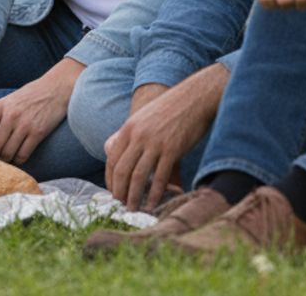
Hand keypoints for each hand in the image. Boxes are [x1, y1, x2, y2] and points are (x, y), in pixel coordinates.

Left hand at [0, 60, 80, 165]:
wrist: (56, 89)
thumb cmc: (31, 95)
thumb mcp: (10, 99)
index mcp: (1, 105)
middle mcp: (11, 116)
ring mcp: (25, 125)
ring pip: (8, 152)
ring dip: (5, 159)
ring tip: (6, 158)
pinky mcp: (38, 133)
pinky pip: (23, 154)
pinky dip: (19, 160)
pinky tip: (18, 158)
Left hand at [104, 80, 214, 210]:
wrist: (194, 98)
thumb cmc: (171, 109)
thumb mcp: (144, 118)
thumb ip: (134, 135)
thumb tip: (128, 156)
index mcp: (128, 128)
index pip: (112, 159)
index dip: (111, 178)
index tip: (113, 191)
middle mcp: (138, 136)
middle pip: (122, 170)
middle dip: (119, 191)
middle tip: (121, 204)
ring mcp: (154, 143)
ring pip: (138, 176)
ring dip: (134, 196)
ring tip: (133, 208)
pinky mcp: (172, 150)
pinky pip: (160, 176)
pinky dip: (155, 193)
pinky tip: (153, 203)